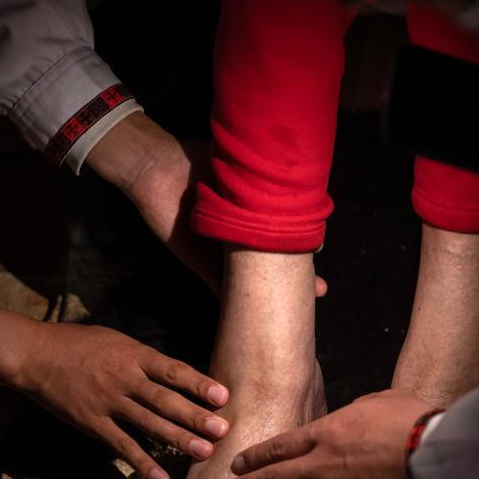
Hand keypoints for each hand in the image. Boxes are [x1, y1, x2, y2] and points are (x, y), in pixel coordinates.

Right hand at [0, 300, 229, 478]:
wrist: (35, 355)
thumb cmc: (80, 344)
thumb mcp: (118, 341)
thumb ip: (146, 359)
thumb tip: (178, 375)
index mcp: (135, 355)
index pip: (173, 370)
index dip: (199, 384)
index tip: (223, 396)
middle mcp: (125, 379)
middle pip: (166, 400)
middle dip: (196, 416)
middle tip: (223, 430)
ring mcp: (109, 403)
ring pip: (149, 424)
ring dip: (178, 440)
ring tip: (204, 453)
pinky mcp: (92, 423)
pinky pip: (121, 446)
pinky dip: (141, 463)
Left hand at [85, 112, 328, 297]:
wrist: (157, 171)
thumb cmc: (199, 164)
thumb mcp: (238, 172)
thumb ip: (261, 183)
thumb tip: (296, 187)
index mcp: (248, 215)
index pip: (281, 234)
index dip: (302, 245)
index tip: (321, 250)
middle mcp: (237, 236)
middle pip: (271, 262)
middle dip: (296, 275)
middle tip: (321, 290)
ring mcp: (219, 253)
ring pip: (251, 280)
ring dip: (273, 294)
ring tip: (301, 305)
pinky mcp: (199, 264)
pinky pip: (220, 286)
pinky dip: (236, 300)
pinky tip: (258, 314)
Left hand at [213, 389, 434, 478]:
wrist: (436, 449)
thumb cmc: (412, 417)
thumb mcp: (378, 399)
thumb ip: (356, 409)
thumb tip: (351, 413)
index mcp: (328, 432)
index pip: (280, 446)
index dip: (255, 457)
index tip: (236, 464)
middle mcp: (324, 464)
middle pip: (273, 477)